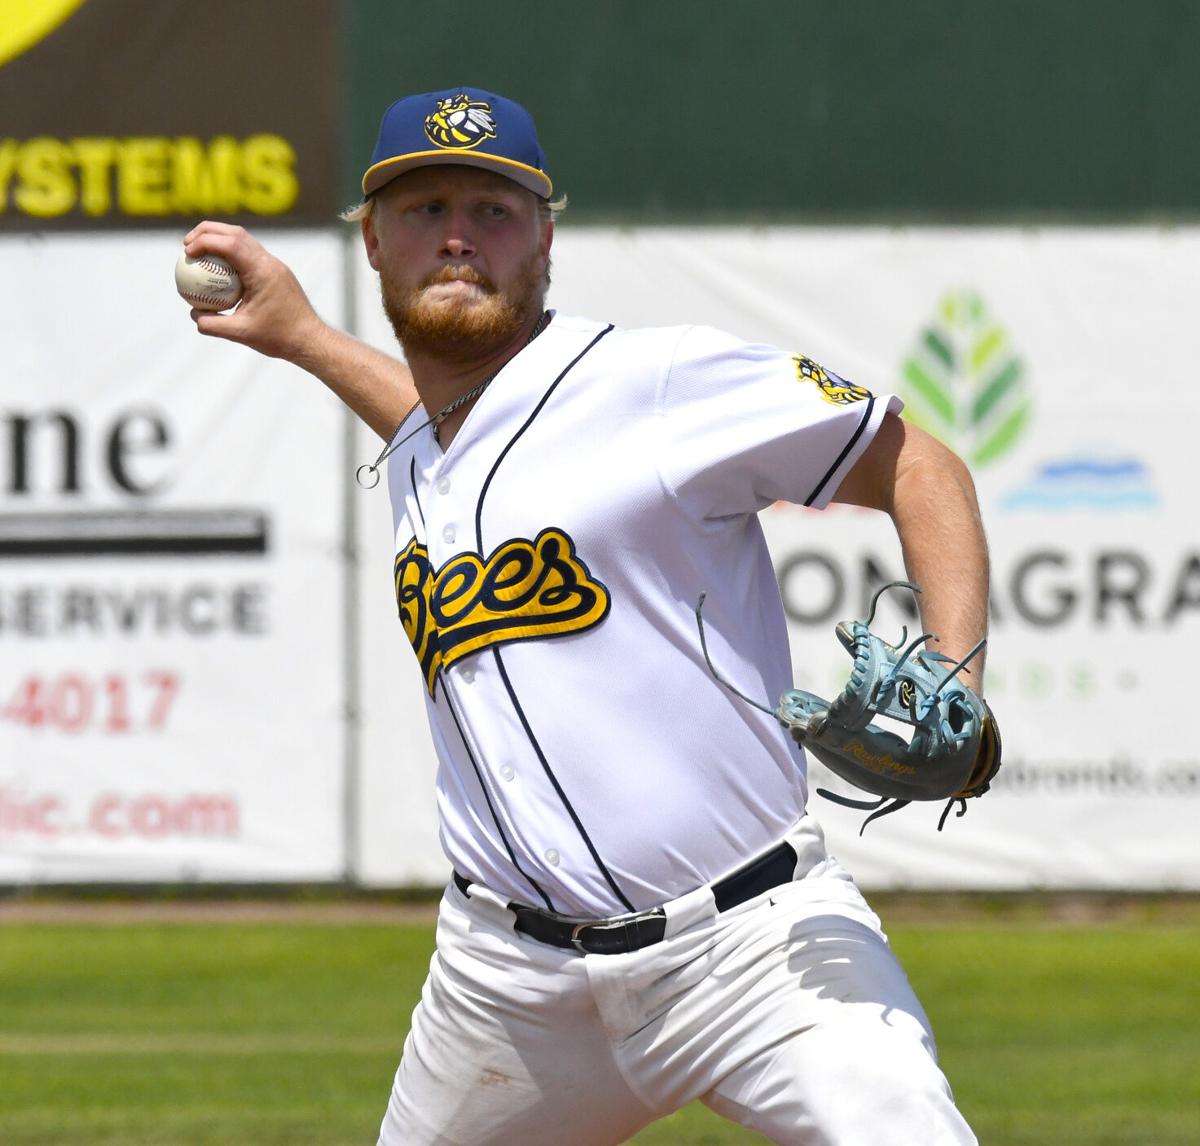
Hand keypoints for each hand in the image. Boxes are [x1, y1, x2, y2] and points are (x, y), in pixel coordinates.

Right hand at [182, 221, 325, 364]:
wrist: (311, 340)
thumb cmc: (279, 338)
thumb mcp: (242, 333)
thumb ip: (213, 324)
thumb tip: (193, 314)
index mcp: (262, 271)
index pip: (229, 243)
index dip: (204, 241)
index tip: (186, 251)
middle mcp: (270, 262)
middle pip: (235, 233)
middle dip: (207, 232)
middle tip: (186, 244)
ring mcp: (275, 266)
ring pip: (244, 241)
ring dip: (220, 240)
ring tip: (199, 252)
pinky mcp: (276, 273)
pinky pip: (250, 256)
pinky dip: (232, 255)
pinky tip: (218, 271)